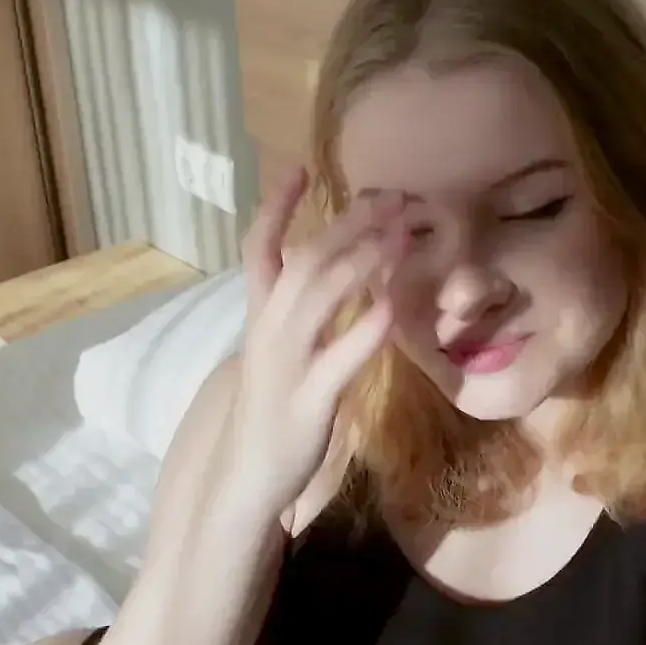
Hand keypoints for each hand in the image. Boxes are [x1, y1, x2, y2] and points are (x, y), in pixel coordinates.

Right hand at [227, 167, 407, 516]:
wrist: (247, 478)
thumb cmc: (271, 413)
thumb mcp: (277, 353)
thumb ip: (296, 313)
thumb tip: (329, 271)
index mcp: (258, 320)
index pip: (257, 251)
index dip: (274, 209)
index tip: (296, 166)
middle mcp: (268, 334)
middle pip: (301, 263)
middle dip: (343, 225)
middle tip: (385, 195)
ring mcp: (287, 366)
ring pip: (318, 299)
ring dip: (360, 261)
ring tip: (398, 233)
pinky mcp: (309, 402)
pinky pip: (339, 359)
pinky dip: (365, 329)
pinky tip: (394, 306)